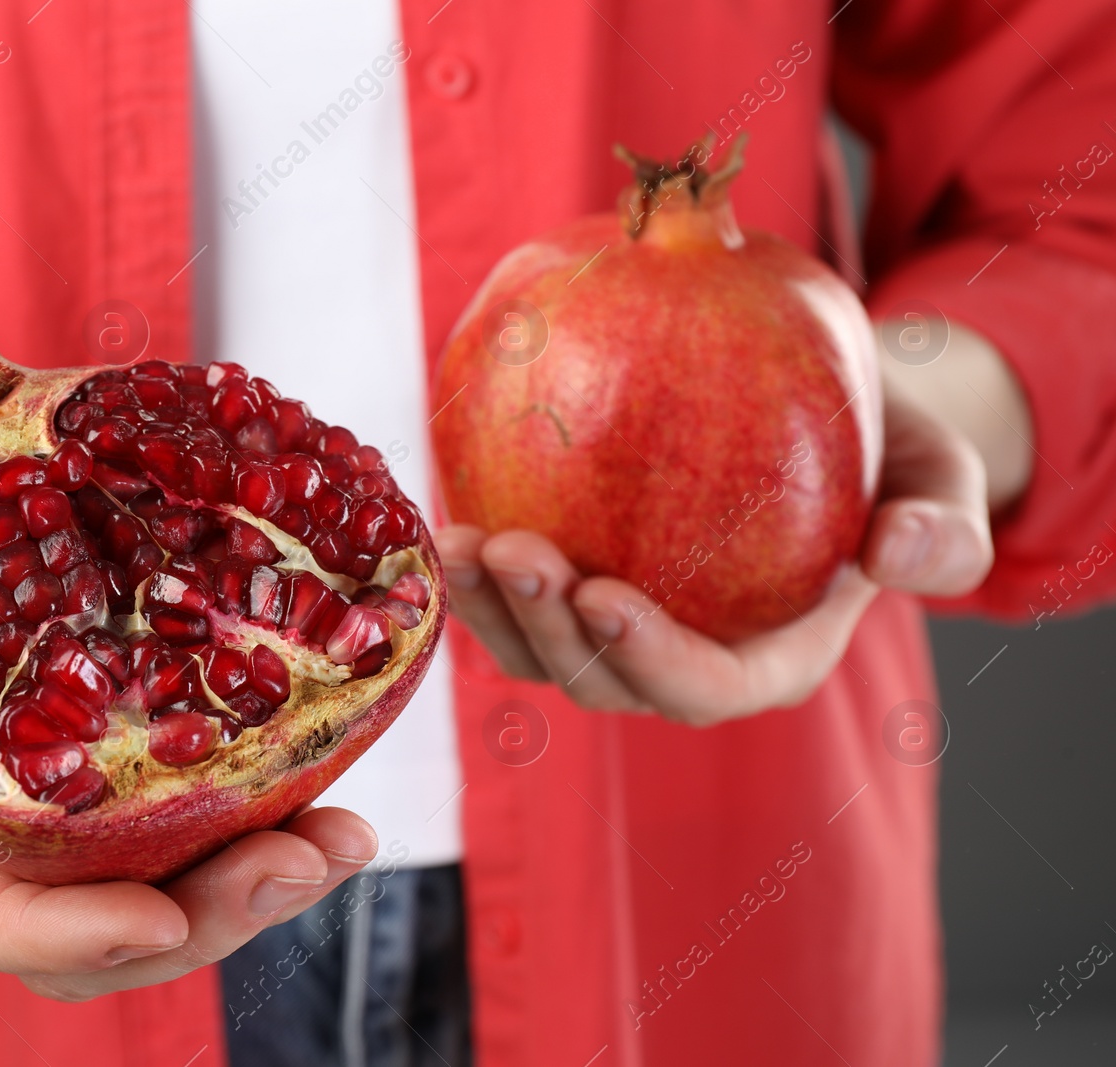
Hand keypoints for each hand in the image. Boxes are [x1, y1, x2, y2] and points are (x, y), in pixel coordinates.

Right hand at [0, 376, 376, 998]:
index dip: (57, 934)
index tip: (153, 917)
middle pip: (96, 918)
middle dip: (203, 916)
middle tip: (300, 863)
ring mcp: (69, 771)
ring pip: (166, 872)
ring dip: (262, 871)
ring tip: (347, 837)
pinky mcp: (126, 714)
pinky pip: (201, 782)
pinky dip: (271, 789)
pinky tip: (339, 752)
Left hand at [437, 379, 994, 725]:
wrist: (819, 420)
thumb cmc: (884, 454)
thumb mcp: (939, 476)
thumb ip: (942, 523)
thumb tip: (900, 553)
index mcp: (766, 661)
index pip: (704, 688)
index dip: (649, 659)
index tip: (603, 594)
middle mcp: (680, 662)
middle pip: (601, 680)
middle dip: (550, 631)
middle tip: (514, 550)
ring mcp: (615, 634)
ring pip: (539, 653)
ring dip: (490, 609)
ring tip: (461, 540)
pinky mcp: (567, 592)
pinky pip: (511, 601)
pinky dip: (475, 574)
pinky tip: (447, 513)